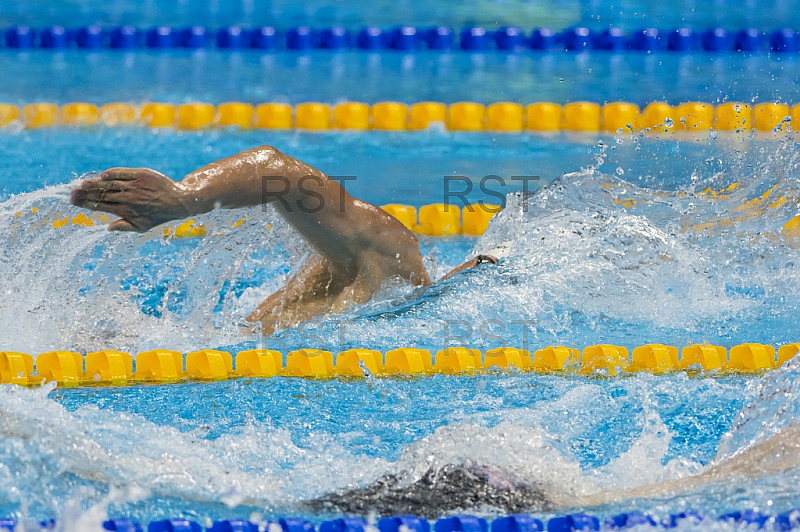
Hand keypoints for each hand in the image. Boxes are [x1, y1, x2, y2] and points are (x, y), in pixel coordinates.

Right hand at [70, 167, 190, 231]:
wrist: (179, 200)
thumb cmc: (158, 215)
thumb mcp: (143, 226)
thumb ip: (125, 227)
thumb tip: (108, 229)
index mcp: (127, 211)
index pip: (102, 206)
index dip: (87, 204)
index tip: (73, 201)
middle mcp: (130, 198)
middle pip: (103, 195)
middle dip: (85, 194)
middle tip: (71, 193)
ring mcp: (135, 186)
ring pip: (111, 184)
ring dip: (95, 185)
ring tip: (82, 185)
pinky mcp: (142, 174)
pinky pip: (124, 173)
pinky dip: (113, 174)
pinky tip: (102, 176)